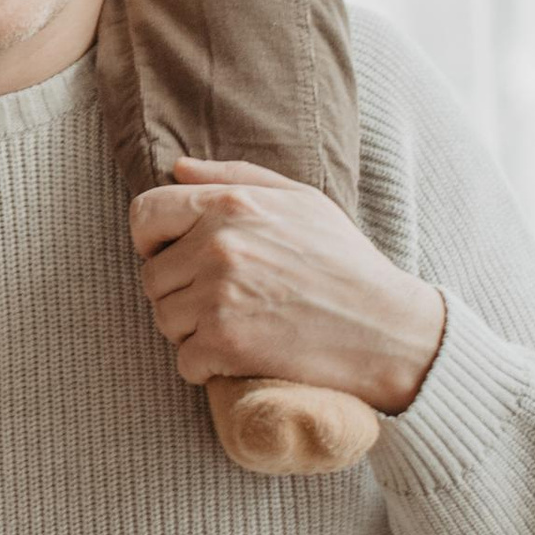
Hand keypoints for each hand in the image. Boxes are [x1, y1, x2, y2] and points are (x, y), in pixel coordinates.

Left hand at [130, 159, 446, 414]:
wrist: (388, 329)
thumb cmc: (346, 262)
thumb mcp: (301, 200)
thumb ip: (234, 177)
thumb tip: (177, 168)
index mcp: (231, 204)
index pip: (145, 215)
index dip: (152, 240)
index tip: (176, 258)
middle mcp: (218, 245)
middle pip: (152, 275)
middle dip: (179, 291)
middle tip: (222, 302)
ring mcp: (218, 295)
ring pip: (164, 319)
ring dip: (191, 330)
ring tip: (237, 326)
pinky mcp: (225, 343)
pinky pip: (184, 359)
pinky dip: (206, 366)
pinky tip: (240, 356)